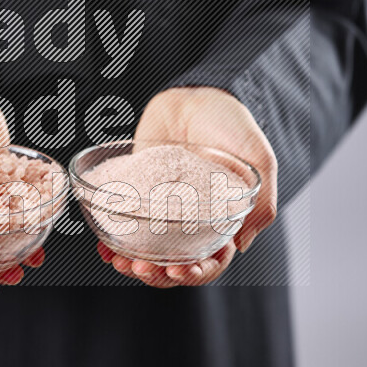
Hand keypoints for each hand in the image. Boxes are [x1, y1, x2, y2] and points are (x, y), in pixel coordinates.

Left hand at [97, 87, 277, 286]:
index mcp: (224, 219)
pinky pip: (127, 220)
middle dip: (158, 274)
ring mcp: (165, 206)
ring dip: (134, 262)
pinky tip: (104, 243)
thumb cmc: (231, 123)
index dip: (196, 274)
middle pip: (176, 262)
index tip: (178, 270)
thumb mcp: (257, 159)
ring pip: (149, 248)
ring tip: (119, 260)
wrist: (196, 92)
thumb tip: (241, 244)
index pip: (212, 261)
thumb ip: (261, 202)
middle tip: (141, 268)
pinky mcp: (140, 191)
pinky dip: (115, 236)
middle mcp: (193, 218)